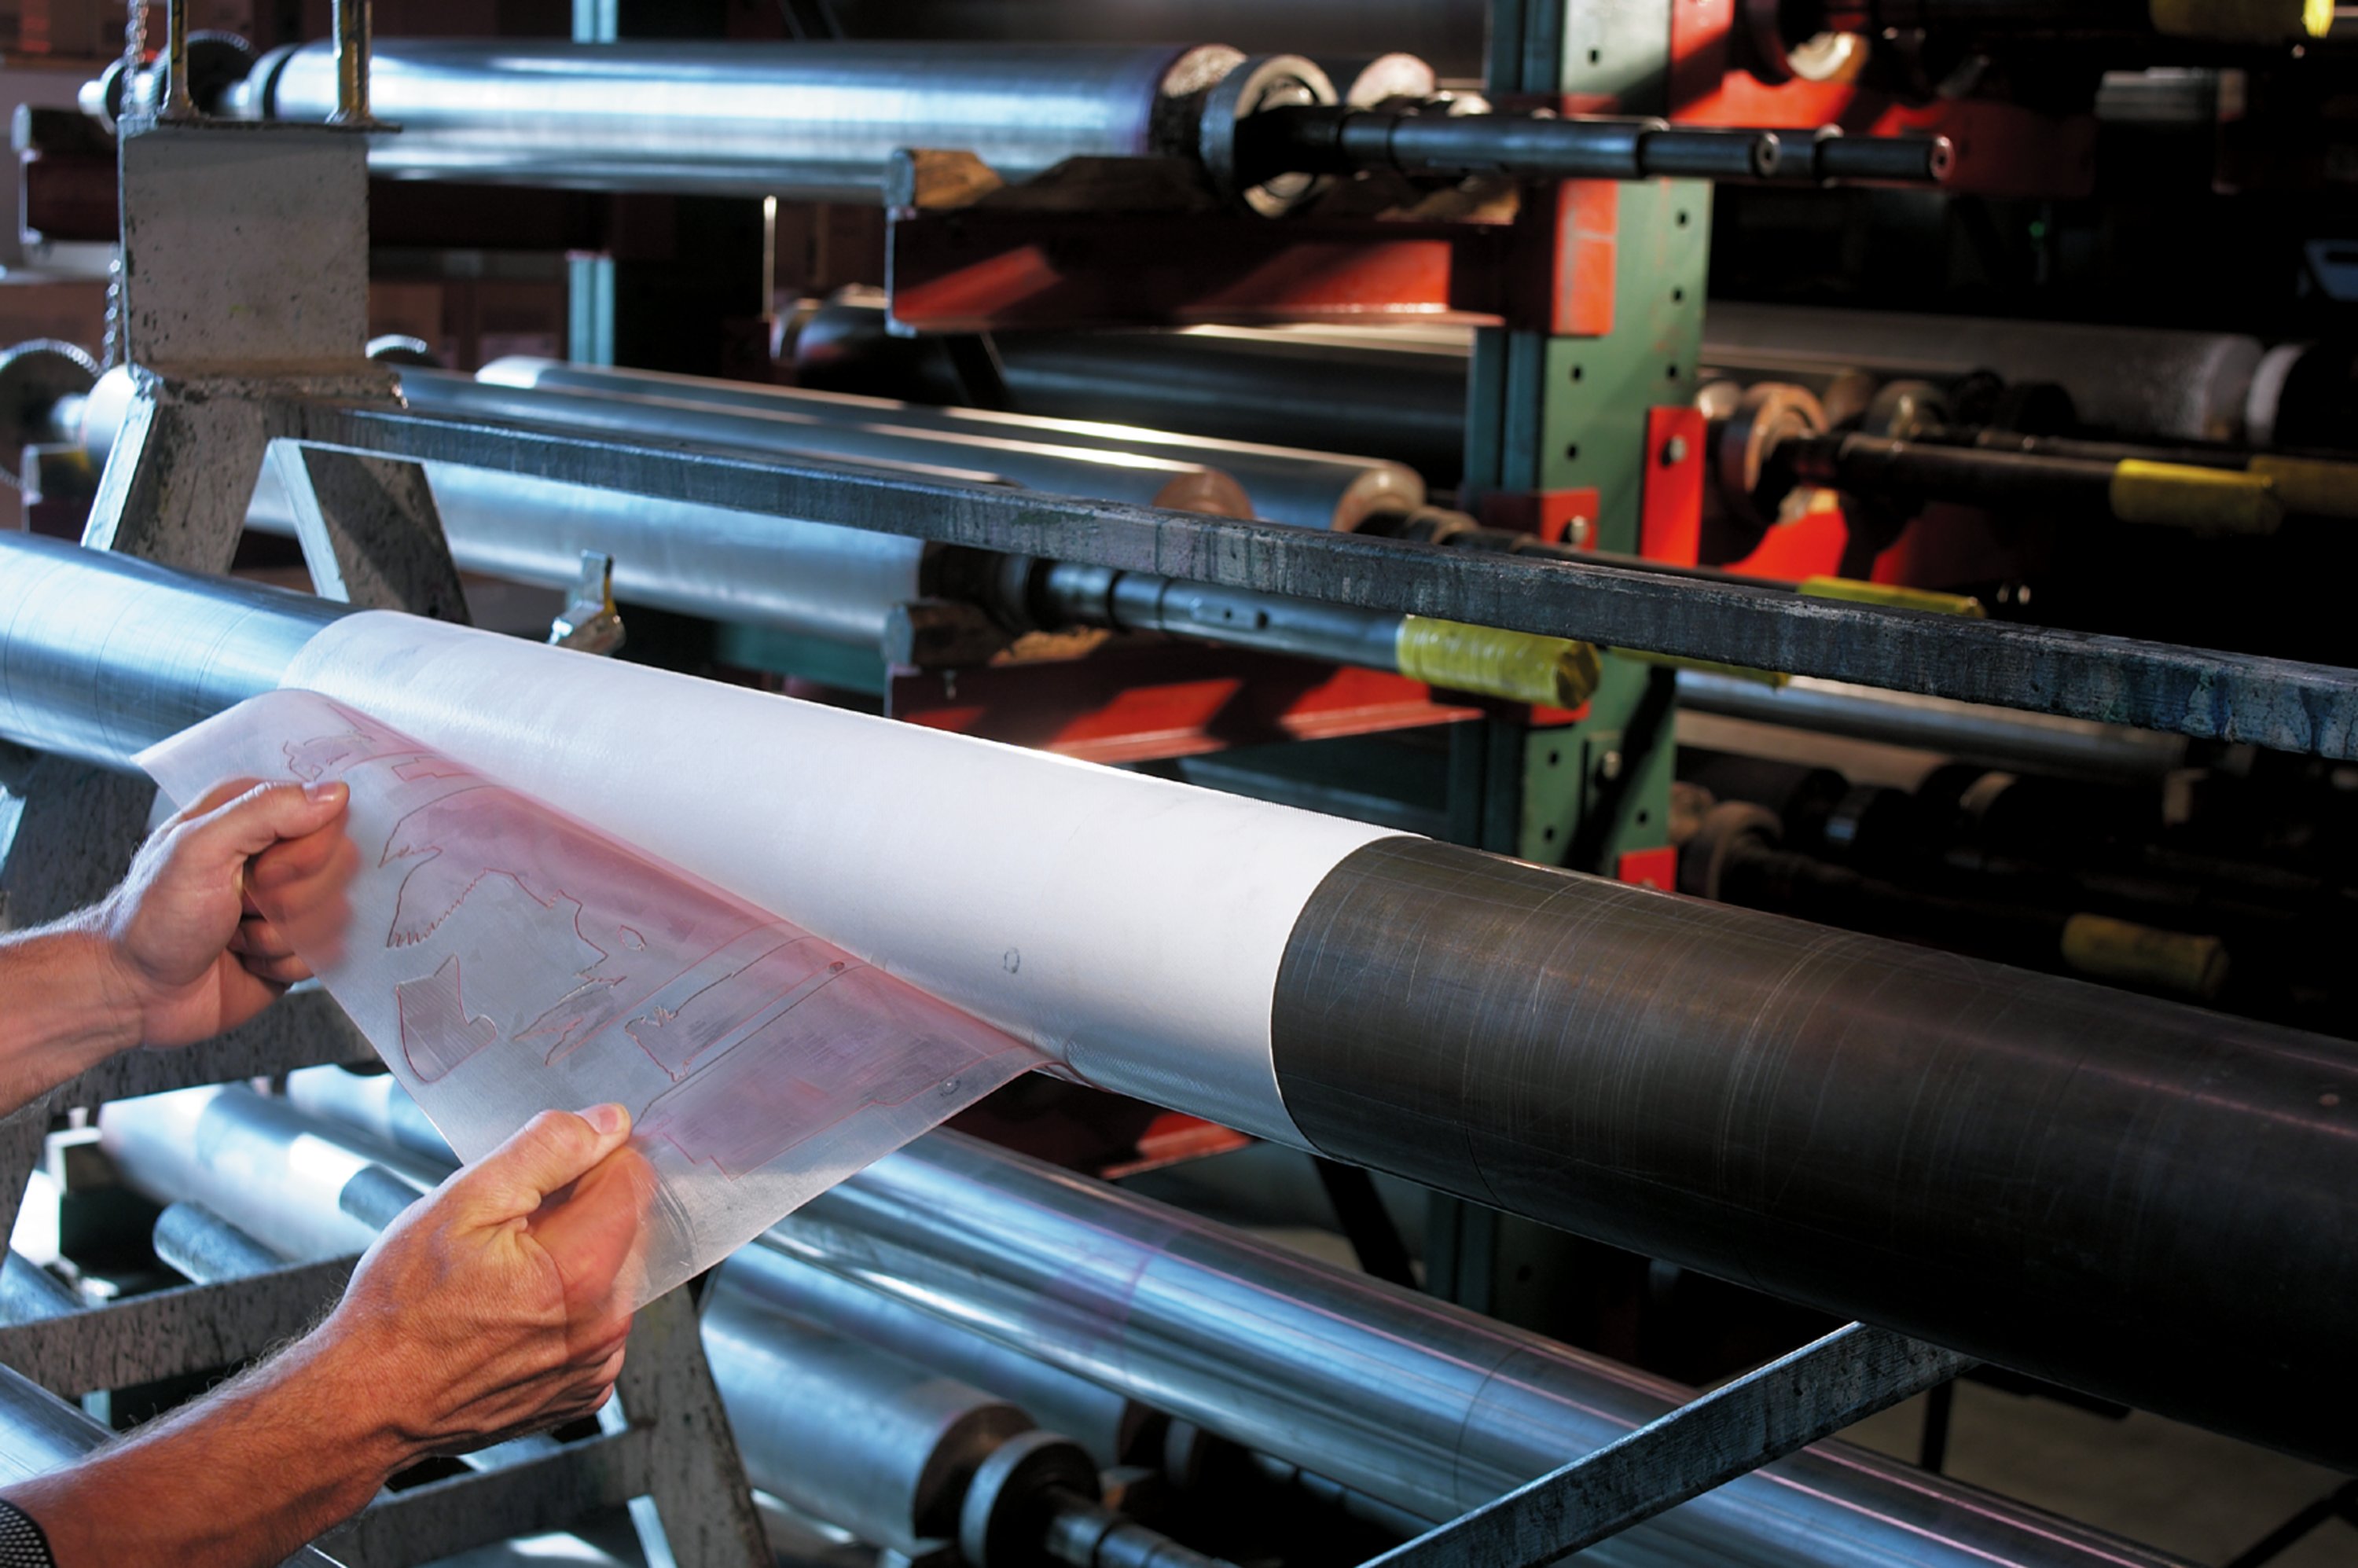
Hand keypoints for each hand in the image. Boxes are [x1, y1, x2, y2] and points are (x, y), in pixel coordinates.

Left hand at [94, 779, 351, 1047]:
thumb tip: (336, 793)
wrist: (134, 992)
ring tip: (235, 935)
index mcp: (254, 814)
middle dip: (290, 900)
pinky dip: (283, 964)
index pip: (330, 815)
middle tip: (240, 905)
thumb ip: (266, 812)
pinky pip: (326, 955)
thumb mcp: (198, 849)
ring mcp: (291, 902)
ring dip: (281, 936)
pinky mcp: (297, 946)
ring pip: (337, 913)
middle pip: (341, 865)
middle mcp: (278, 853)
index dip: (307, 851)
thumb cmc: (151, 917)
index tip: (263, 872)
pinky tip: (246, 959)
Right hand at [315, 1106, 653, 1459]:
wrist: (368, 1401)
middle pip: (627, 1227)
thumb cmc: (400, 1311)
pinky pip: (597, 1324)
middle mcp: (604, 1325)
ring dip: (574, 1260)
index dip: (593, 1160)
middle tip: (511, 1229)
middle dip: (579, 1212)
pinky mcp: (585, 1389)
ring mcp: (596, 1365)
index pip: (634, 1180)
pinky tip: (515, 1311)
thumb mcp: (462, 1202)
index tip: (551, 1171)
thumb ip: (547, 1151)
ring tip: (505, 1275)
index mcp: (583, 1272)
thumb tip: (608, 1123)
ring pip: (614, 1275)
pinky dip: (568, 1307)